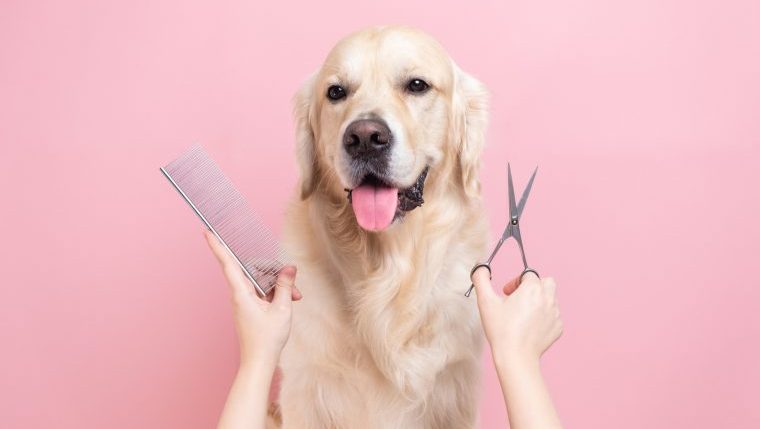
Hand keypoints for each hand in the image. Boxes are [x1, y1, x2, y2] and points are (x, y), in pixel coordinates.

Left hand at [204, 229, 301, 367]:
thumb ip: (284, 285)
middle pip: (253, 270)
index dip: (217, 246)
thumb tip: (289, 267)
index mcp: (241, 293)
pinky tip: (288, 299)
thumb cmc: (267, 339)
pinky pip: (261, 291)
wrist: (259, 362)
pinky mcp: (250, 307)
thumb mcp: (281, 309)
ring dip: (277, 285)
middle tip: (293, 286)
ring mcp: (244, 301)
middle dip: (274, 272)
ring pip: (260, 281)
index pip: (228, 263)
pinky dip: (275, 293)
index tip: (207, 231)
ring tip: (294, 296)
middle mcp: (239, 295)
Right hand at [471, 268, 562, 366]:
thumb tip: (480, 267)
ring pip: (551, 299)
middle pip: (546, 282)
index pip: (528, 274)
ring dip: (539, 301)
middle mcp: (548, 298)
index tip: (506, 294)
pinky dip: (544, 317)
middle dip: (534, 287)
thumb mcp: (486, 302)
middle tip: (520, 299)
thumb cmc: (501, 329)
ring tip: (523, 315)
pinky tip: (530, 327)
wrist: (516, 357)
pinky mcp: (558, 328)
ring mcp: (555, 314)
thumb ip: (481, 279)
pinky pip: (553, 316)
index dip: (516, 282)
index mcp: (532, 289)